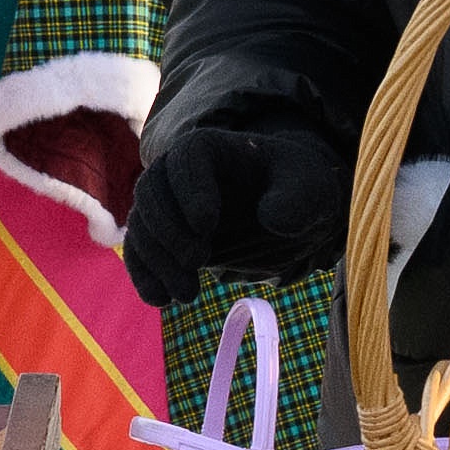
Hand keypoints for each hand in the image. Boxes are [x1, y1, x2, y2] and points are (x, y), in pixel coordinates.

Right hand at [121, 96, 345, 305]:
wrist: (286, 212)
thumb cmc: (297, 191)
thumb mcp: (310, 190)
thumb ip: (296, 201)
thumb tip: (271, 218)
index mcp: (213, 149)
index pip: (186, 156)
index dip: (190, 189)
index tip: (207, 225)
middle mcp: (180, 172)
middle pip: (152, 190)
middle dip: (169, 231)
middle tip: (198, 263)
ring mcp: (168, 204)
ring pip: (141, 226)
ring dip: (157, 262)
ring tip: (189, 296)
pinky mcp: (164, 236)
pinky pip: (139, 251)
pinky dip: (145, 276)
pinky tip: (162, 300)